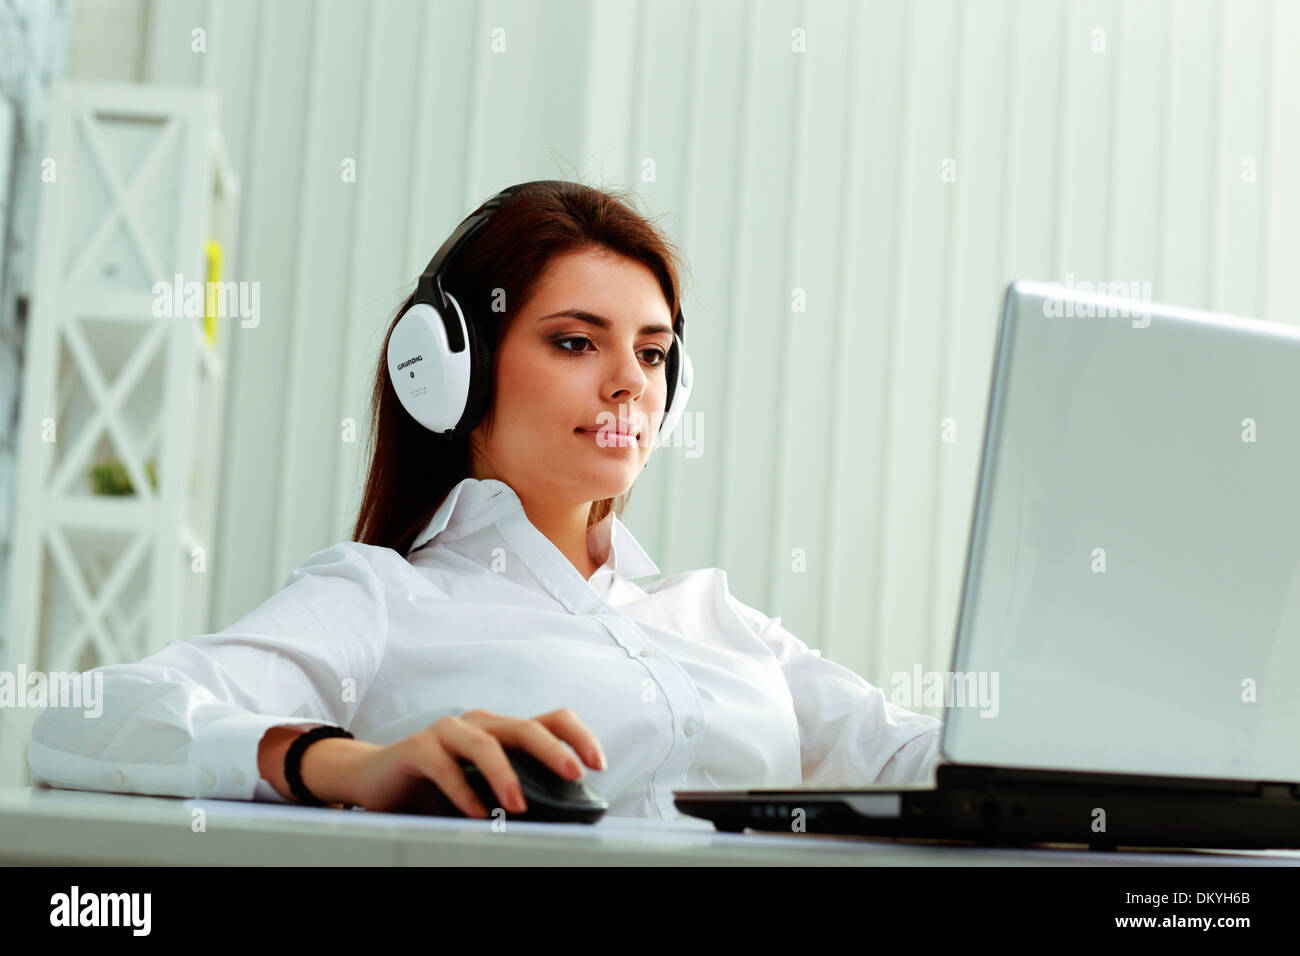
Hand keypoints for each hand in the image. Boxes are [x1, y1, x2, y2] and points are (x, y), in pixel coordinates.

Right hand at [344, 708, 606, 816]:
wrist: (377, 780)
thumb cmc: (439, 787)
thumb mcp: (484, 790)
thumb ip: (517, 793)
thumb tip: (563, 819)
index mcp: (504, 731)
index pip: (551, 719)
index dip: (578, 736)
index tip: (598, 764)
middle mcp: (481, 724)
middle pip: (525, 726)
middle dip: (553, 749)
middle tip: (573, 774)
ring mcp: (449, 731)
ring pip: (485, 743)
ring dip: (505, 775)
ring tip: (519, 805)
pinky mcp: (418, 747)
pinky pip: (444, 766)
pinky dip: (463, 791)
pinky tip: (475, 814)